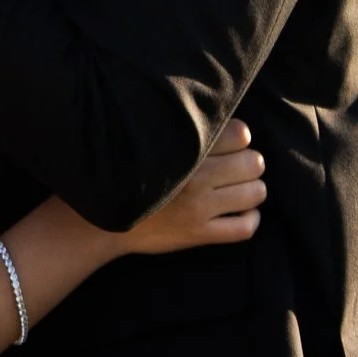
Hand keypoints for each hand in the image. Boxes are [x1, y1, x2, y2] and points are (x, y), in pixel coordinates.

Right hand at [113, 120, 263, 256]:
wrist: (102, 221)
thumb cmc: (129, 175)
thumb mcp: (152, 144)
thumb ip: (184, 132)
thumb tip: (223, 122)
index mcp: (186, 150)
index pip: (240, 134)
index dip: (240, 136)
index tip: (230, 143)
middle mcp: (196, 177)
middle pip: (253, 162)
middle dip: (249, 162)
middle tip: (237, 165)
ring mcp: (200, 208)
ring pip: (255, 193)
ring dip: (253, 189)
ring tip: (240, 188)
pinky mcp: (199, 234)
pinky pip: (245, 228)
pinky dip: (251, 218)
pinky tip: (242, 212)